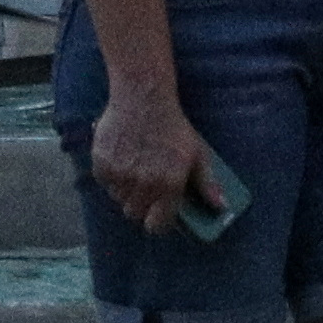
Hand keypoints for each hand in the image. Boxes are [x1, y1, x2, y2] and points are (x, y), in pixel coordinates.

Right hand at [86, 76, 209, 232]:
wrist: (142, 97)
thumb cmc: (173, 126)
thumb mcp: (196, 153)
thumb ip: (206, 183)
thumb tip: (220, 207)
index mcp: (169, 184)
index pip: (156, 225)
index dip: (157, 223)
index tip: (158, 216)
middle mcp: (143, 184)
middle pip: (134, 214)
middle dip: (141, 205)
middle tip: (147, 188)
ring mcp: (120, 175)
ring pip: (118, 198)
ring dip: (126, 190)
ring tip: (134, 169)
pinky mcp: (102, 164)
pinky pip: (105, 183)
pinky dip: (111, 176)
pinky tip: (122, 158)